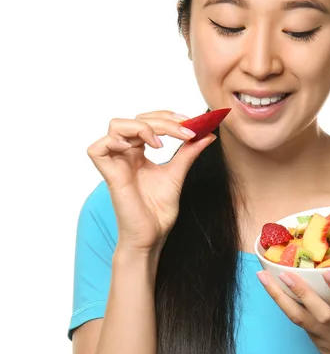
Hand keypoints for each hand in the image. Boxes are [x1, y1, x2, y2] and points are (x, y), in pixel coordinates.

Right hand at [87, 110, 215, 254]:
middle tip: (186, 131)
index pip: (148, 120)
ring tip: (161, 143)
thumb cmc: (158, 211)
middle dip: (163, 120)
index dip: (168, 117)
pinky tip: (136, 149)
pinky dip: (115, 141)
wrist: (152, 236)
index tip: (192, 123)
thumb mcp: (178, 173)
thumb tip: (208, 134)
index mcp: (139, 153)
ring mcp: (116, 163)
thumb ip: (189, 152)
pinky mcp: (109, 175)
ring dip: (142, 127)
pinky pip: (97, 148)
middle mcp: (126, 154)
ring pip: (116, 126)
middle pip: (136, 119)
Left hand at [257, 269, 329, 353]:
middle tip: (285, 274)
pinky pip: (299, 322)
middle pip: (323, 313)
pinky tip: (273, 290)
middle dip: (303, 293)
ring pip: (302, 319)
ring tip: (265, 279)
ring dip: (281, 298)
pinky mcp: (317, 343)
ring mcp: (329, 337)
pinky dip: (286, 305)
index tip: (328, 273)